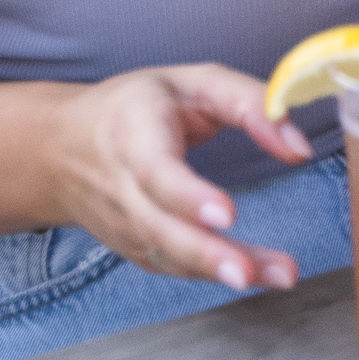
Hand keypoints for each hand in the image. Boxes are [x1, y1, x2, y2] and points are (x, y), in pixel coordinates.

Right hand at [46, 63, 310, 289]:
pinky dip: (211, 274)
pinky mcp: (133, 246)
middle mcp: (121, 186)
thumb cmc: (136, 106)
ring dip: (221, 270)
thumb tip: (298, 147)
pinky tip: (255, 276)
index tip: (227, 215)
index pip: (156, 173)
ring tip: (277, 278)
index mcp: (132, 134)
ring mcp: (123, 224)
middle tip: (248, 273)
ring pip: (169, 255)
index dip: (188, 197)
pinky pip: (172, 265)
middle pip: (159, 229)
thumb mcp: (194, 82)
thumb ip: (250, 102)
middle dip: (206, 254)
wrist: (60, 148)